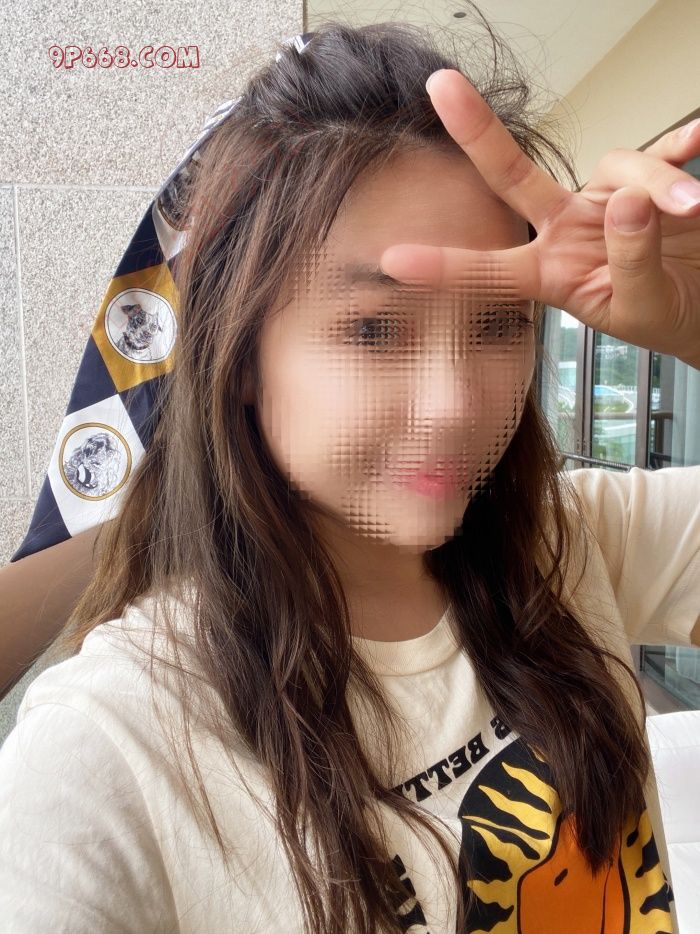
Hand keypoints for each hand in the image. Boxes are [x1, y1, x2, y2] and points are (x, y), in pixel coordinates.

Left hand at [378, 69, 699, 369]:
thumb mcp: (643, 308)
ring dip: (656, 182)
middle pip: (513, 177)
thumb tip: (626, 203)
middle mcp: (568, 229)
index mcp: (550, 272)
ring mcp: (606, 202)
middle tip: (439, 87)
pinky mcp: (651, 182)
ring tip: (693, 209)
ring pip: (616, 166)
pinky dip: (678, 148)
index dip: (445, 266)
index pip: (490, 270)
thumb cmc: (664, 317)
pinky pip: (661, 152)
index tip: (393, 261)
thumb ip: (631, 262)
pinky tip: (697, 138)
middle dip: (477, 134)